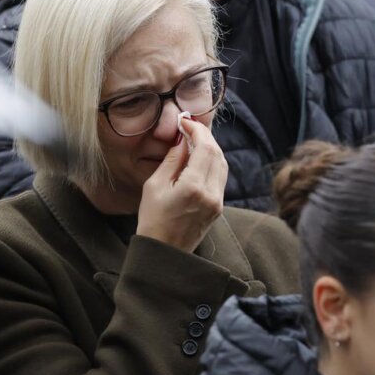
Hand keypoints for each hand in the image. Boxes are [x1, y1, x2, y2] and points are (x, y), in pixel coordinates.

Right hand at [136, 117, 227, 251]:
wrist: (163, 253)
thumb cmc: (152, 219)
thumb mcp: (155, 186)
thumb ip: (172, 160)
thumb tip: (183, 139)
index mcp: (193, 187)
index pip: (205, 147)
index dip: (197, 130)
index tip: (185, 121)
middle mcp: (211, 194)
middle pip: (217, 153)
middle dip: (205, 136)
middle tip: (190, 127)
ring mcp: (217, 202)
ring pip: (222, 164)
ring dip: (211, 148)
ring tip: (194, 140)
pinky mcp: (218, 208)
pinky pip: (220, 177)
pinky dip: (212, 163)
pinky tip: (199, 159)